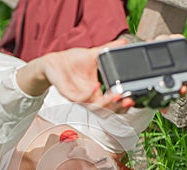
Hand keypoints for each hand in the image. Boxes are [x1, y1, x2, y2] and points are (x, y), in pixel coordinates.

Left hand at [16, 39, 134, 112]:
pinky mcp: (68, 94)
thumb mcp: (95, 54)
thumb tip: (124, 42)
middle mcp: (89, 98)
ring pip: (95, 108)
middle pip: (106, 110)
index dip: (122, 106)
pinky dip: (89, 94)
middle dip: (118, 108)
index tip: (132, 100)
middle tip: (128, 101)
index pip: (112, 104)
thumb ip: (110, 50)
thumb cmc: (73, 61)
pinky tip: (97, 85)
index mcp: (97, 92)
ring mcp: (79, 97)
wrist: (54, 62)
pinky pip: (80, 99)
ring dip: (106, 103)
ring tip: (116, 95)